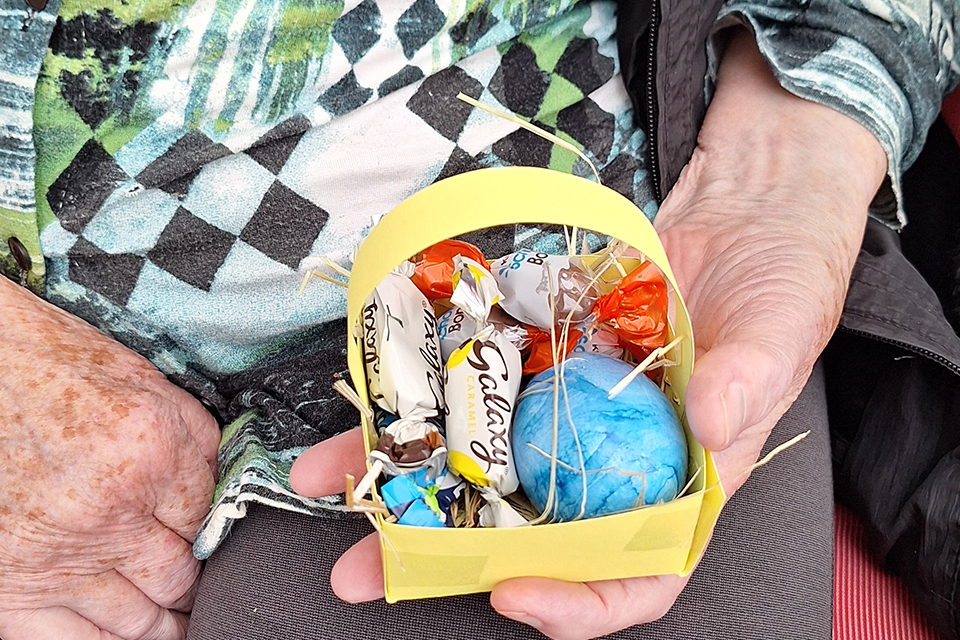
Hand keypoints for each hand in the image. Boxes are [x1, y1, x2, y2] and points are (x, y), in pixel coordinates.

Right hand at [0, 277, 220, 639]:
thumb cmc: (54, 367)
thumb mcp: (144, 382)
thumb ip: (195, 437)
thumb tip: (230, 479)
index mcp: (149, 455)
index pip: (211, 518)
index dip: (217, 529)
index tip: (214, 537)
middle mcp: (110, 513)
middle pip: (180, 577)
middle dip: (195, 582)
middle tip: (201, 584)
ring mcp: (58, 557)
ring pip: (138, 620)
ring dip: (165, 623)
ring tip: (177, 621)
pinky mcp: (12, 588)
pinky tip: (129, 635)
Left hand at [290, 29, 886, 639]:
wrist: (741, 210)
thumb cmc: (783, 279)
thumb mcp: (783, 327)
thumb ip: (751, 379)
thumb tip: (714, 424)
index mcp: (684, 478)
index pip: (638, 569)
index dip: (578, 599)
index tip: (516, 590)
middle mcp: (617, 454)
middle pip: (536, 528)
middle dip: (454, 551)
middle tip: (379, 563)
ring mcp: (573, 405)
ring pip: (489, 458)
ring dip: (412, 473)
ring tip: (340, 481)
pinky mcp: (541, 355)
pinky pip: (482, 382)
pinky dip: (431, 391)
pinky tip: (378, 398)